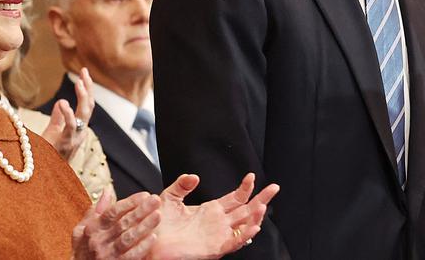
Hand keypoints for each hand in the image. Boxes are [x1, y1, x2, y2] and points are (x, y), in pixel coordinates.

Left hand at [43, 67, 93, 160]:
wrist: (41, 175)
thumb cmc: (46, 156)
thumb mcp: (52, 133)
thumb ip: (58, 118)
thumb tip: (61, 102)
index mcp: (78, 130)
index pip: (86, 105)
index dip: (87, 89)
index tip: (83, 73)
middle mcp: (80, 133)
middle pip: (89, 107)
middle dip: (88, 89)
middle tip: (84, 72)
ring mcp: (74, 139)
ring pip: (85, 114)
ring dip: (83, 97)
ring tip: (79, 82)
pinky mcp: (65, 144)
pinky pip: (70, 127)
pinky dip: (68, 114)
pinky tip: (63, 102)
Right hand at [72, 189, 161, 258]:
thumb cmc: (82, 249)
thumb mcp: (82, 228)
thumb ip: (96, 209)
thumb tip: (107, 190)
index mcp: (93, 228)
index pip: (113, 211)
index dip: (130, 202)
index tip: (145, 195)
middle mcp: (99, 240)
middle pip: (123, 222)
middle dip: (141, 210)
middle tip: (156, 200)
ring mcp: (107, 254)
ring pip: (129, 238)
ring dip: (144, 226)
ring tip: (157, 215)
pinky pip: (131, 256)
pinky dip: (142, 247)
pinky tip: (152, 237)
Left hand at [150, 173, 279, 258]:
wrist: (150, 242)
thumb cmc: (159, 224)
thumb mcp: (170, 197)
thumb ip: (182, 185)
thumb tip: (194, 176)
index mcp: (210, 210)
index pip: (234, 198)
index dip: (245, 188)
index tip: (251, 176)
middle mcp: (218, 223)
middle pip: (245, 210)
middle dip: (261, 199)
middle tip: (274, 188)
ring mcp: (218, 235)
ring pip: (244, 226)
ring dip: (256, 217)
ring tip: (263, 205)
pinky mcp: (214, 248)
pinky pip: (234, 242)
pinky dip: (245, 235)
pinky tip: (253, 226)